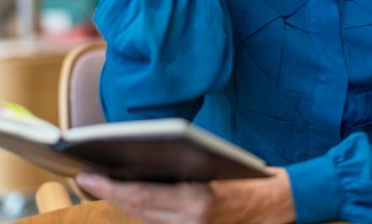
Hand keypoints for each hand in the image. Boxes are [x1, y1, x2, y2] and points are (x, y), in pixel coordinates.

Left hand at [76, 167, 295, 223]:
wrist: (279, 204)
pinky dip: (142, 210)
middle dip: (109, 194)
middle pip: (138, 211)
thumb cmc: (252, 177)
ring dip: (122, 203)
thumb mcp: (218, 163)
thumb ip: (183, 168)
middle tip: (85, 176)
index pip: (141, 195)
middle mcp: (190, 223)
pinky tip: (131, 196)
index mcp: (197, 202)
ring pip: (146, 219)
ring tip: (103, 184)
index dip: (109, 186)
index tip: (87, 174)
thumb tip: (146, 161)